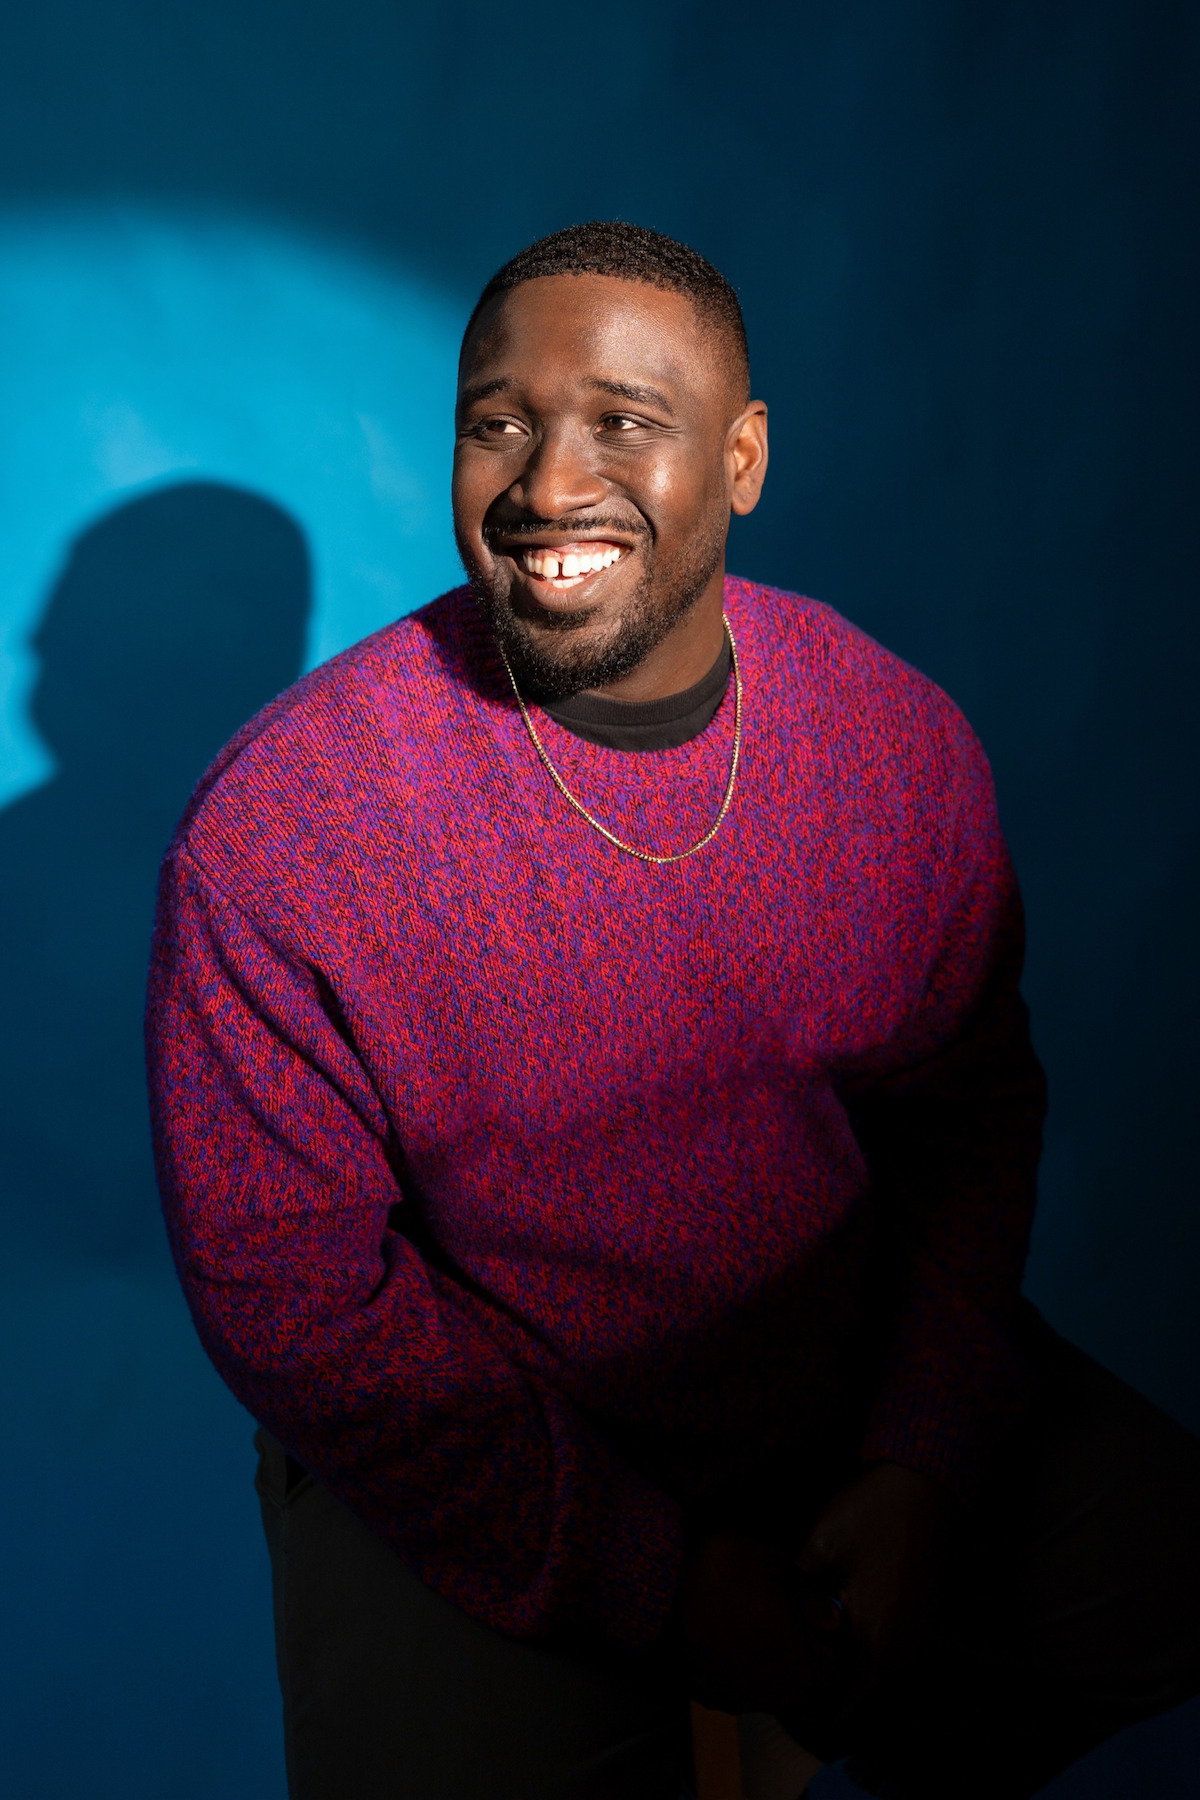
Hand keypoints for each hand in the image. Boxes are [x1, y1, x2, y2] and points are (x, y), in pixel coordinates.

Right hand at [673, 1534, 847, 1722]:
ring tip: (750, 1622)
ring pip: (767, 1686)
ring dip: (767, 1661)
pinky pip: (734, 1685)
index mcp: (803, 1668)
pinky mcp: (706, 1696)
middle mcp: (774, 1695)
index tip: (815, 1617)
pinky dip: (735, 1666)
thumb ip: (810, 1597)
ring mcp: (737, 1700)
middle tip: (784, 1616)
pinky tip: (723, 1635)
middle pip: (801, 1683)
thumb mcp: (777, 1566)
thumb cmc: (726, 1574)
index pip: (835, 1667)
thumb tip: (832, 1618)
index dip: (828, 1640)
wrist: (655, 1591)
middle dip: (799, 1654)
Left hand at [796, 1460, 959, 1691]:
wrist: (925, 1484)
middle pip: (853, 1691)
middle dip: (818, 1684)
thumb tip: (769, 1618)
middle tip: (778, 1665)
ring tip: (798, 1640)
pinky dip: (855, 1645)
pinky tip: (829, 1618)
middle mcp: (901, 1651)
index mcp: (876, 1642)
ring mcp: (914, 1636)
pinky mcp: (917, 1618)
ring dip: (837, 1662)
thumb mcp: (821, 1547)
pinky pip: (881, 1648)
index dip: (805, 1707)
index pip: (839, 1706)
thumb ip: (797, 1592)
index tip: (777, 1690)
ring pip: (867, 1670)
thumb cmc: (872, 1513)